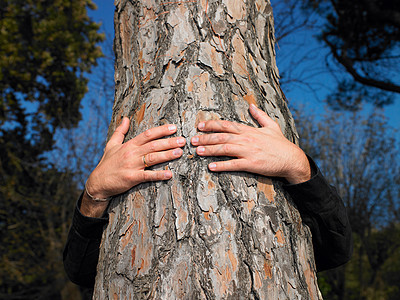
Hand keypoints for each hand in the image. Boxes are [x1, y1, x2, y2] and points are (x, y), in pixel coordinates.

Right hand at [81, 117, 185, 216]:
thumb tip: (125, 118)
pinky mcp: (132, 178)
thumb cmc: (106, 164)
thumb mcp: (111, 145)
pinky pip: (148, 176)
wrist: (97, 183)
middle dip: (169, 142)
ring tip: (180, 152)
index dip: (161, 130)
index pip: (147, 134)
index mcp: (129, 145)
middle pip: (153, 145)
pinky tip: (169, 174)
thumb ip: (120, 131)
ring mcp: (132, 165)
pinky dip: (159, 175)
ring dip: (167, 155)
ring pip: (153, 158)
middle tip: (183, 140)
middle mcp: (131, 153)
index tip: (174, 128)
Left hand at [191, 104, 310, 183]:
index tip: (200, 126)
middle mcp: (247, 139)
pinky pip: (234, 165)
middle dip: (206, 138)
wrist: (292, 159)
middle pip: (222, 137)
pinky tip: (211, 167)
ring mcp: (249, 152)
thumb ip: (260, 116)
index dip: (212, 125)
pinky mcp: (252, 164)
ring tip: (197, 151)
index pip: (227, 125)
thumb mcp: (272, 126)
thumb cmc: (281, 144)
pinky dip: (222, 166)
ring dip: (210, 150)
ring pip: (225, 149)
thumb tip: (251, 106)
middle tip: (192, 140)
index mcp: (249, 130)